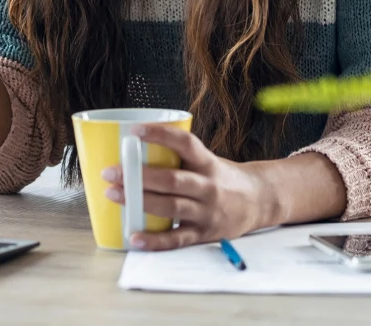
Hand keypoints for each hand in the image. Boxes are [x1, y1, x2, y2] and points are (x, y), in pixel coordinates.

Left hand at [101, 124, 278, 250]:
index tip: (134, 131)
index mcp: (208, 163)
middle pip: (172, 179)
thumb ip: (179, 158)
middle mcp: (208, 186)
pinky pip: (177, 239)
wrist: (259, 201)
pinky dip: (154, 240)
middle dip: (138, 176)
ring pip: (171, 207)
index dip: (160, 134)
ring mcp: (206, 212)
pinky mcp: (204, 234)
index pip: (185, 143)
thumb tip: (133, 151)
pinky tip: (134, 237)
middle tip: (110, 172)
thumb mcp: (208, 161)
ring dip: (139, 202)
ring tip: (114, 195)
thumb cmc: (223, 178)